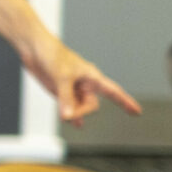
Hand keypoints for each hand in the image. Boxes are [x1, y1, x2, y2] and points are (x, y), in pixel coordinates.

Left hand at [24, 35, 142, 125]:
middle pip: (91, 105)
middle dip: (81, 112)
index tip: (137, 111)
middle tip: (67, 115)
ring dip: (74, 114)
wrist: (34, 48)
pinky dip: (71, 115)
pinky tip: (75, 124)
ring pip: (79, 108)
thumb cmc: (52, 54)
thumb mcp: (62, 77)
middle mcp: (84, 84)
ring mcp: (72, 88)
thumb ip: (66, 98)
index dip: (126, 102)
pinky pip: (69, 107)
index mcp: (92, 76)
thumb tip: (68, 117)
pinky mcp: (60, 91)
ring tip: (66, 118)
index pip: (113, 91)